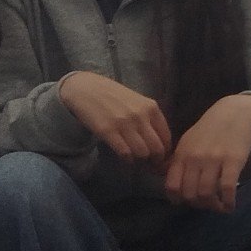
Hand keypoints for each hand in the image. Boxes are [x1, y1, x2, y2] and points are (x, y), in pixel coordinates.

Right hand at [58, 71, 172, 168]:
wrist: (84, 87)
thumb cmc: (111, 94)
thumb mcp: (136, 101)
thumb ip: (148, 117)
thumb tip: (158, 141)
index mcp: (151, 107)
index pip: (166, 137)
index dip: (164, 151)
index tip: (158, 156)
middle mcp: (140, 116)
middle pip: (156, 148)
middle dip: (154, 160)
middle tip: (148, 163)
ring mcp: (124, 123)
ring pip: (142, 153)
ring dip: (139, 160)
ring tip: (135, 159)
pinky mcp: (107, 131)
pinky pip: (125, 153)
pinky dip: (127, 159)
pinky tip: (124, 157)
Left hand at [163, 94, 250, 212]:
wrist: (233, 113)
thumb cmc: (209, 129)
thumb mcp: (187, 142)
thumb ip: (178, 160)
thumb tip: (165, 177)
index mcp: (181, 155)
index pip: (172, 184)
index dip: (176, 198)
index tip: (183, 202)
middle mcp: (194, 159)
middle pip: (189, 193)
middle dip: (197, 205)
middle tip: (205, 205)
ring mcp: (213, 160)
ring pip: (206, 193)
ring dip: (212, 206)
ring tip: (218, 206)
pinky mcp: (233, 161)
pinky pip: (227, 188)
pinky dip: (228, 202)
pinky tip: (230, 205)